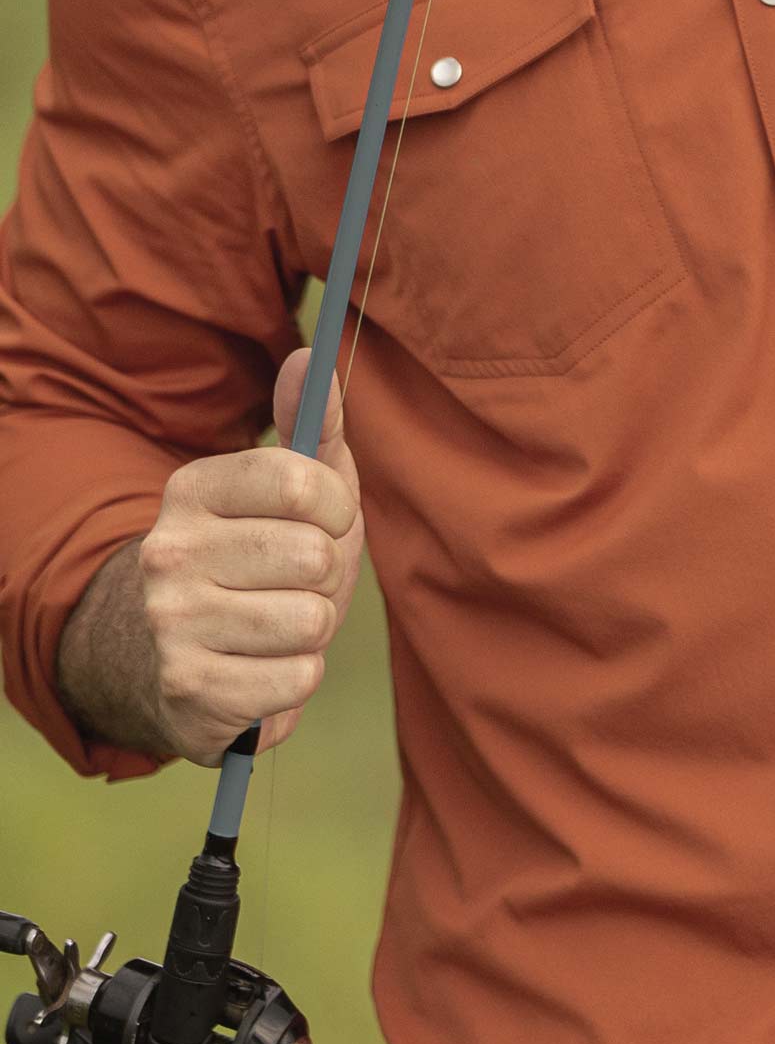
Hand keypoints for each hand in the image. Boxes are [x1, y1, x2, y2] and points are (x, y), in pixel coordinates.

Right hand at [136, 348, 363, 765]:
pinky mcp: (188, 690)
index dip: (337, 510)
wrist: (170, 660)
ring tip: (273, 627)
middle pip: (315, 557)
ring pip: (311, 622)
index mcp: (193, 490)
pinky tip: (258, 668)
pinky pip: (298, 679)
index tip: (324, 521)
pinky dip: (295, 679)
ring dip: (311, 630)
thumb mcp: (291, 490)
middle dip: (325, 577)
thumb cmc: (257, 562)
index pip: (303, 483)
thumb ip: (313, 424)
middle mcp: (169, 551)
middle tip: (290, 585)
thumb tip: (312, 353)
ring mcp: (172, 623)